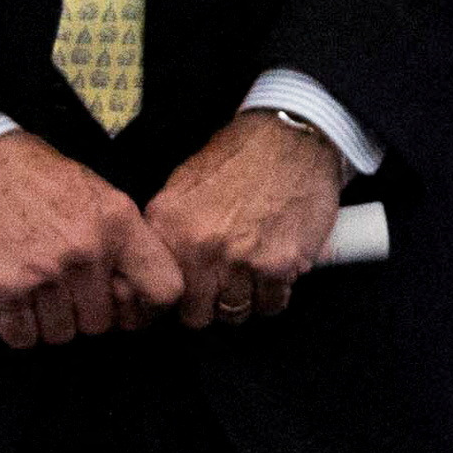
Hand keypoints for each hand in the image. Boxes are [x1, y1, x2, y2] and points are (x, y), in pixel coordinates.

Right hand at [0, 130, 184, 348]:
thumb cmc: (37, 177)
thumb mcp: (97, 192)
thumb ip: (122, 238)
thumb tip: (135, 288)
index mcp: (117, 223)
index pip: (164, 289)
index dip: (151, 308)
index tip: (134, 309)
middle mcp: (85, 251)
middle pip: (103, 321)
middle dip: (87, 314)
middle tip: (70, 295)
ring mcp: (44, 273)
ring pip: (63, 333)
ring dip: (52, 322)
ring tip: (40, 295)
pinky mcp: (5, 289)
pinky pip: (23, 336)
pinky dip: (19, 328)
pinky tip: (16, 306)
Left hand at [147, 110, 348, 325]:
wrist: (291, 139)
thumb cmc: (241, 156)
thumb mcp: (184, 183)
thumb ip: (169, 230)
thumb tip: (162, 268)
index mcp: (169, 227)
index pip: (160, 293)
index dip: (176, 297)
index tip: (189, 294)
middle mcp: (200, 248)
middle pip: (198, 313)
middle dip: (210, 304)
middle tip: (223, 288)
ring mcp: (240, 261)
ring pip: (236, 313)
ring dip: (244, 301)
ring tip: (251, 277)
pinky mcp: (279, 266)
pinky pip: (272, 304)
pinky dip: (274, 294)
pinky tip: (275, 273)